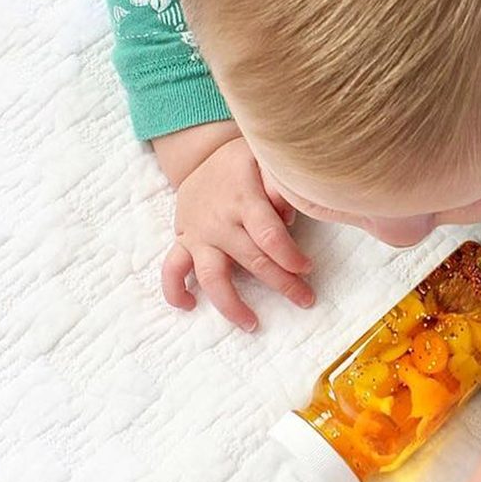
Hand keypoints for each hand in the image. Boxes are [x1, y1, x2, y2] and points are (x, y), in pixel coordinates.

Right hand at [160, 136, 314, 330]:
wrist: (203, 157)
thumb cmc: (245, 165)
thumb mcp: (265, 161)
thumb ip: (279, 184)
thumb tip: (288, 214)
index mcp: (243, 199)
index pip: (269, 236)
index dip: (290, 257)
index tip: (308, 269)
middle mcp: (218, 221)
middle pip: (251, 260)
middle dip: (282, 283)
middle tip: (306, 300)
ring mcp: (198, 234)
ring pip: (211, 275)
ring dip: (231, 303)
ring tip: (251, 324)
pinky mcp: (183, 241)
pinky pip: (172, 268)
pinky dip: (174, 289)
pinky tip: (188, 306)